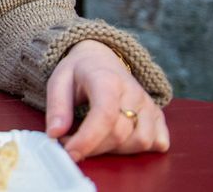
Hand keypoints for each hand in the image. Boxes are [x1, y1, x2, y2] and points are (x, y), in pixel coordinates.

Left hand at [45, 39, 170, 160]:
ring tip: (94, 140)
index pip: (104, 115)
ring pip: (141, 141)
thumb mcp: (58, 81)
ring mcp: (148, 104)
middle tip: (71, 143)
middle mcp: (133, 92)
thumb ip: (57, 107)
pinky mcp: (157, 115)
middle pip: (120, 134)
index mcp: (107, 80)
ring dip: (115, 150)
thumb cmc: (79, 71)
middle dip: (93, 147)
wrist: (101, 58)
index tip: (70, 153)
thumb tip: (55, 134)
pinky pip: (157, 142)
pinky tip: (119, 142)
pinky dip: (138, 149)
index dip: (87, 140)